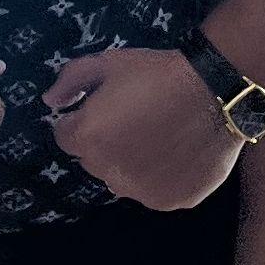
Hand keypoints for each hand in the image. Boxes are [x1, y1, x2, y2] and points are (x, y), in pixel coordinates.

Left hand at [43, 46, 240, 210]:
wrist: (215, 92)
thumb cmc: (157, 73)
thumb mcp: (107, 63)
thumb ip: (70, 81)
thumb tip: (50, 101)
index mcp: (87, 139)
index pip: (65, 136)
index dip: (83, 118)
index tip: (106, 106)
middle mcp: (108, 172)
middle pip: (93, 159)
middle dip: (105, 141)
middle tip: (134, 117)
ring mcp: (140, 192)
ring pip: (122, 178)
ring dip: (129, 162)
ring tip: (157, 135)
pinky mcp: (170, 201)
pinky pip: (153, 190)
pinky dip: (159, 176)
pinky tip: (176, 152)